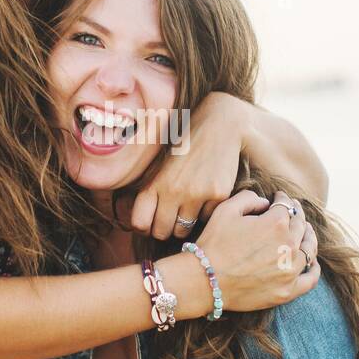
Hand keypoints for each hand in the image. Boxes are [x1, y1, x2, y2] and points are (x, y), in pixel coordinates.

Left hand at [131, 92, 245, 240]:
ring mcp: (196, 194)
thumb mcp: (162, 166)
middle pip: (161, 232)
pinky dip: (207, 212)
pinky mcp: (217, 195)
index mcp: (154, 182)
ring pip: (184, 230)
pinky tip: (208, 195)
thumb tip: (144, 225)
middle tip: (172, 220)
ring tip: (189, 208)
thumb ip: (153, 192)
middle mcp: (172, 190)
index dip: (144, 228)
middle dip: (165, 230)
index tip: (150, 224)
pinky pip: (207, 218)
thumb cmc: (187, 147)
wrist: (219, 126)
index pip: (139, 223)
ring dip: (185, 224)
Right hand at [176, 188, 318, 313]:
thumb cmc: (212, 243)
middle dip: (296, 215)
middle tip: (292, 212)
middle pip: (300, 225)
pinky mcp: (287, 291)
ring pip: (309, 249)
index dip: (282, 199)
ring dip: (308, 237)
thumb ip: (249, 198)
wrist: (204, 280)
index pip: (286, 206)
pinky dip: (314, 268)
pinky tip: (312, 262)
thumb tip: (265, 202)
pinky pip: (310, 278)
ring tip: (305, 233)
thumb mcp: (226, 209)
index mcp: (276, 223)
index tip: (278, 198)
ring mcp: (290, 270)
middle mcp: (288, 245)